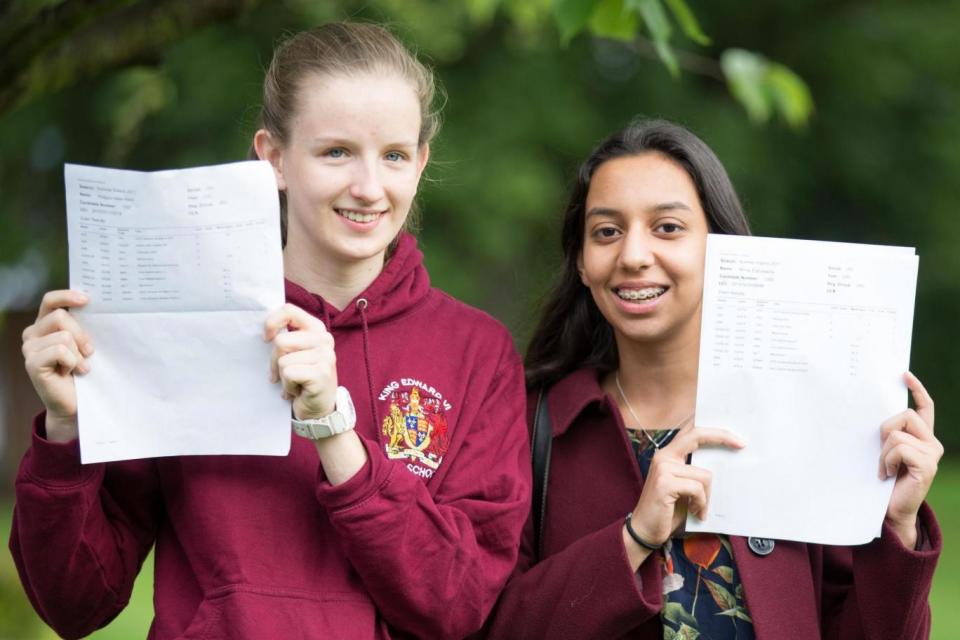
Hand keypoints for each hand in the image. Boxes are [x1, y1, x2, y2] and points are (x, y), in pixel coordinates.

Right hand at [21, 290, 92, 441]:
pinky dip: (73, 362)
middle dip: (82, 334)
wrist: (77, 402)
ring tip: (80, 366)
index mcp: (45, 324)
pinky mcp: (32, 363)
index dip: (67, 296)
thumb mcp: (84, 344)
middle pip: (61, 317)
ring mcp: (29, 349)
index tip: (87, 300)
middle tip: (90, 351)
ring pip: (63, 335)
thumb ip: (82, 326)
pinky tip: (73, 372)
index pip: (50, 300)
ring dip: (78, 352)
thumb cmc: (83, 370)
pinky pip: (60, 351)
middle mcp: (33, 334)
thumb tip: (95, 307)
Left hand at [264, 304, 337, 420]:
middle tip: (284, 374)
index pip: (288, 310)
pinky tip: (298, 391)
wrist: (319, 410)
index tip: (266, 339)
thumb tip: (264, 331)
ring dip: (282, 376)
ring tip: (294, 383)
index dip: (272, 323)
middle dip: (275, 361)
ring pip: (282, 359)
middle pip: (280, 340)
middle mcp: (324, 339)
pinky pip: (288, 373)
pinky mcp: (321, 372)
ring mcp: (325, 355)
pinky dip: (287, 387)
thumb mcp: (296, 353)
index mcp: (317, 329)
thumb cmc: (302, 379)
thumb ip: (287, 337)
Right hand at [626, 424, 744, 560]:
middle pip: (697, 435)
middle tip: (741, 445)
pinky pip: (697, 488)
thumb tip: (723, 464)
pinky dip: (700, 503)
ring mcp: (662, 468)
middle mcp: (663, 456)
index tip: (736, 438)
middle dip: (721, 437)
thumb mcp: (684, 487)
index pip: (691, 432)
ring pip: (704, 474)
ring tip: (699, 509)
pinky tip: (695, 512)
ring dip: (707, 496)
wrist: (644, 531)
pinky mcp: (664, 483)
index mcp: (668, 455)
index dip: (714, 431)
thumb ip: (695, 472)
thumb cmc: (667, 511)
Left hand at [879, 372, 941, 546]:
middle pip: (905, 414)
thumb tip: (872, 411)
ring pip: (897, 433)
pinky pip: (899, 448)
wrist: (890, 510)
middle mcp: (931, 443)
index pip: (925, 408)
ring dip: (883, 452)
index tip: (904, 375)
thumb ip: (888, 434)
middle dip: (885, 429)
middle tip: (881, 453)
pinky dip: (887, 461)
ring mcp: (932, 454)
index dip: (917, 390)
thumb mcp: (884, 452)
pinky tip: (888, 475)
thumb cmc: (884, 481)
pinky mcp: (926, 465)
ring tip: (884, 469)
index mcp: (922, 438)